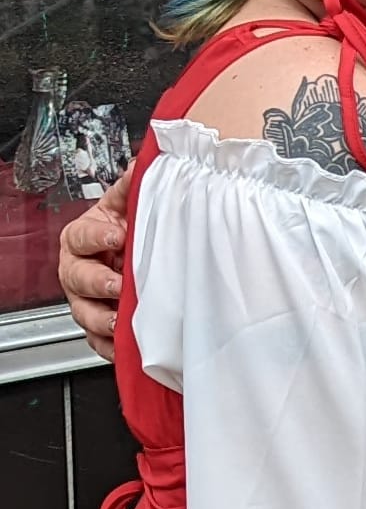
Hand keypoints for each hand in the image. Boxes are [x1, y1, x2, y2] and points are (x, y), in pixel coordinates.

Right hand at [59, 173, 129, 360]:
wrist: (134, 253)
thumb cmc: (128, 228)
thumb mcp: (129, 204)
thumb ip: (134, 186)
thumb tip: (145, 162)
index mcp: (83, 237)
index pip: (81, 236)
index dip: (97, 236)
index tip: (118, 236)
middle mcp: (78, 269)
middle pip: (77, 278)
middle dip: (98, 282)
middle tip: (118, 283)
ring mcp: (87, 298)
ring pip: (84, 312)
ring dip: (102, 318)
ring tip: (120, 319)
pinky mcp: (99, 323)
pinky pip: (98, 340)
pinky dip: (110, 345)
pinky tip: (124, 345)